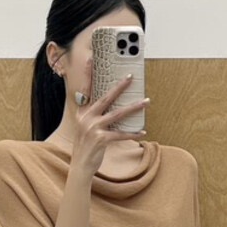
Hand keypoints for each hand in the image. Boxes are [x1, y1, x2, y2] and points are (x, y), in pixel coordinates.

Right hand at [70, 55, 147, 175]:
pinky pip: (121, 134)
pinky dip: (133, 133)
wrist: (80, 166)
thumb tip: (111, 107)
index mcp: (82, 112)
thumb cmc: (86, 146)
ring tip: (146, 102)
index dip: (89, 74)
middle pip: (105, 98)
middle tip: (131, 77)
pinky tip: (142, 131)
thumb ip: (94, 116)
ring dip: (133, 107)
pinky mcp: (101, 139)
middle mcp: (86, 118)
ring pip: (117, 114)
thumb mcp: (85, 128)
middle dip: (119, 86)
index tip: (92, 60)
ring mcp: (92, 128)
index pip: (86, 90)